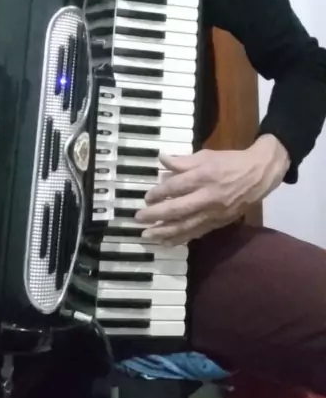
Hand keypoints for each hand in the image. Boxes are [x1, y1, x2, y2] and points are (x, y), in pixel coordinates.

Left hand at [135, 135, 290, 244]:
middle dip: (156, 215)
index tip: (146, 198)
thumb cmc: (230, 162)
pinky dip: (181, 239)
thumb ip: (183, 161)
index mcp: (204, 176)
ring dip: (164, 232)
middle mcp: (208, 197)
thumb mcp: (206, 155)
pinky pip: (197, 233)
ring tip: (147, 235)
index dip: (159, 193)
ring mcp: (213, 212)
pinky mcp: (218, 223)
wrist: (259, 175)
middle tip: (138, 219)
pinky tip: (166, 242)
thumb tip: (162, 159)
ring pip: (186, 226)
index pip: (176, 187)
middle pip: (178, 209)